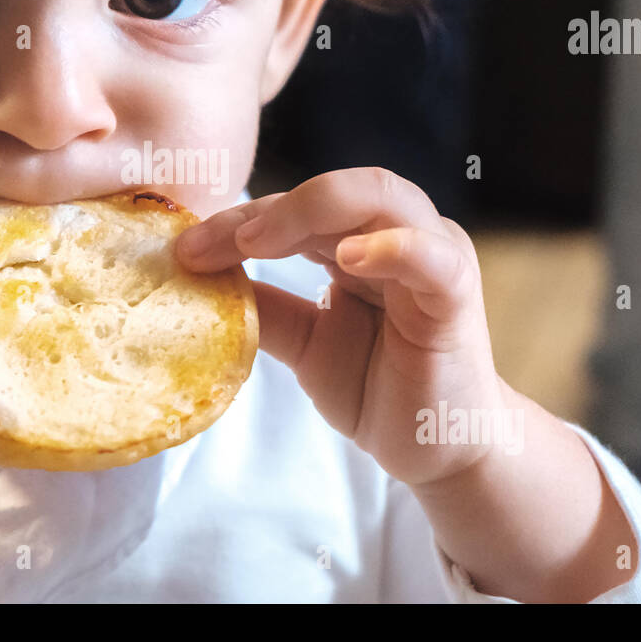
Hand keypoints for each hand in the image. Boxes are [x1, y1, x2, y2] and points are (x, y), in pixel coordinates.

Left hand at [177, 167, 503, 486]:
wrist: (441, 452)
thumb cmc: (380, 389)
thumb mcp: (306, 343)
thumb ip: (266, 306)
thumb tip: (200, 279)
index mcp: (362, 239)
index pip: (296, 208)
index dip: (236, 222)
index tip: (184, 250)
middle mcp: (400, 234)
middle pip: (336, 190)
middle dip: (266, 208)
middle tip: (209, 244)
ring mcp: (434, 257)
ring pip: (383, 197)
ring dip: (312, 209)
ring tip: (257, 242)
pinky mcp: (456, 296)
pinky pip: (430, 256)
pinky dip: (391, 247)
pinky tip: (348, 257)